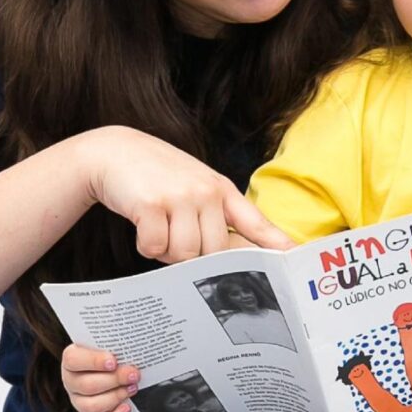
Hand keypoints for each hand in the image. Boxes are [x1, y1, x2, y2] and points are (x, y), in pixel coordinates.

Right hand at [61, 343, 139, 411]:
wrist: (114, 367)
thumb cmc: (110, 352)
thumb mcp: (109, 343)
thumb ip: (115, 344)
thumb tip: (132, 347)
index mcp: (71, 358)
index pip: (73, 360)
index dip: (94, 361)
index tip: (113, 361)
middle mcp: (71, 381)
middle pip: (87, 385)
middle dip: (114, 380)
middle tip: (132, 374)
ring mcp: (78, 401)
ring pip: (91, 406)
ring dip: (115, 397)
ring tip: (131, 388)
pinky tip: (126, 407)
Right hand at [82, 126, 293, 262]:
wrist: (114, 151)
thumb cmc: (158, 176)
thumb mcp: (197, 187)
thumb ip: (221, 218)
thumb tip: (249, 255)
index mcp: (222, 190)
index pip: (255, 223)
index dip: (276, 245)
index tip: (296, 259)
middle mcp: (206, 192)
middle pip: (214, 253)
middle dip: (192, 255)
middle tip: (174, 232)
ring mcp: (180, 196)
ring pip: (185, 255)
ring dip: (166, 250)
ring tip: (158, 225)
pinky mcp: (152, 204)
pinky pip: (155, 248)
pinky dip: (145, 245)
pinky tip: (141, 223)